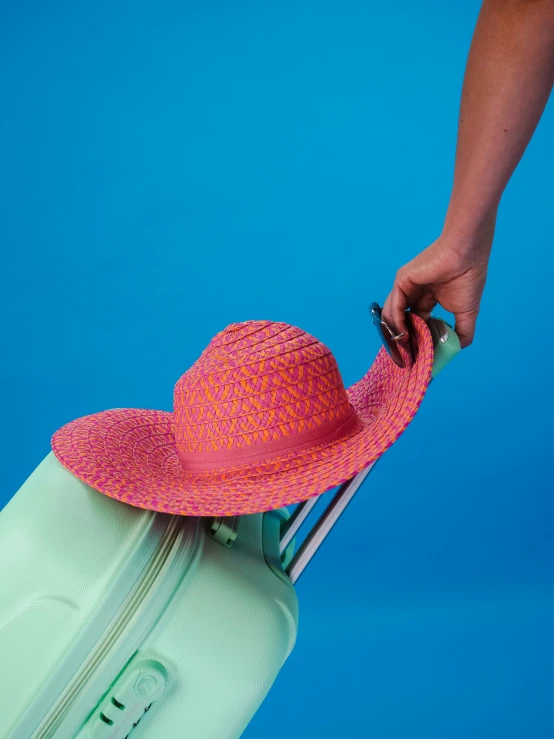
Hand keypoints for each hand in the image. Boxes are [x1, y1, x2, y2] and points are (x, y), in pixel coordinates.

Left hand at [383, 219, 494, 348]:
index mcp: (428, 299)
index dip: (416, 339)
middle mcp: (415, 294)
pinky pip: (394, 304)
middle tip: (405, 357)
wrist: (466, 255)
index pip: (417, 323)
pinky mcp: (402, 281)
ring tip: (402, 348)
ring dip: (396, 333)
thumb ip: (462, 332)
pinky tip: (401, 334)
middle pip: (402, 320)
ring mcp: (407, 287)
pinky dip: (395, 321)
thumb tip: (457, 348)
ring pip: (394, 314)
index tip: (417, 356)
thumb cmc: (468, 278)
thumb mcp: (467, 313)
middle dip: (403, 339)